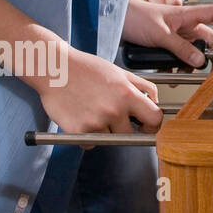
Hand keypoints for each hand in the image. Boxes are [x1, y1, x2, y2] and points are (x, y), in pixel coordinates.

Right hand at [34, 46, 161, 144]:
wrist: (56, 69)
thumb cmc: (88, 69)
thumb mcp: (121, 72)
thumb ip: (143, 87)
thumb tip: (156, 102)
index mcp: (127, 95)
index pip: (154, 119)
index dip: (153, 124)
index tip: (146, 125)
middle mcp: (114, 111)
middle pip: (131, 134)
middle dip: (126, 128)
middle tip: (115, 117)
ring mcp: (95, 122)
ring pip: (110, 139)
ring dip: (105, 131)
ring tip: (95, 112)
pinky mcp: (76, 131)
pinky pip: (90, 143)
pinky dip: (88, 136)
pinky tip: (82, 119)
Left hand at [122, 0, 212, 67]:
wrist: (116, 20)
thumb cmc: (137, 17)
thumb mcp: (160, 34)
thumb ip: (181, 48)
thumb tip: (200, 60)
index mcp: (188, 15)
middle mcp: (186, 25)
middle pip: (207, 39)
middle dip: (209, 55)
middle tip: (210, 70)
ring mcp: (177, 35)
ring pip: (193, 51)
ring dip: (191, 64)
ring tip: (183, 73)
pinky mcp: (168, 44)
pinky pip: (179, 56)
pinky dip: (177, 65)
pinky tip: (170, 72)